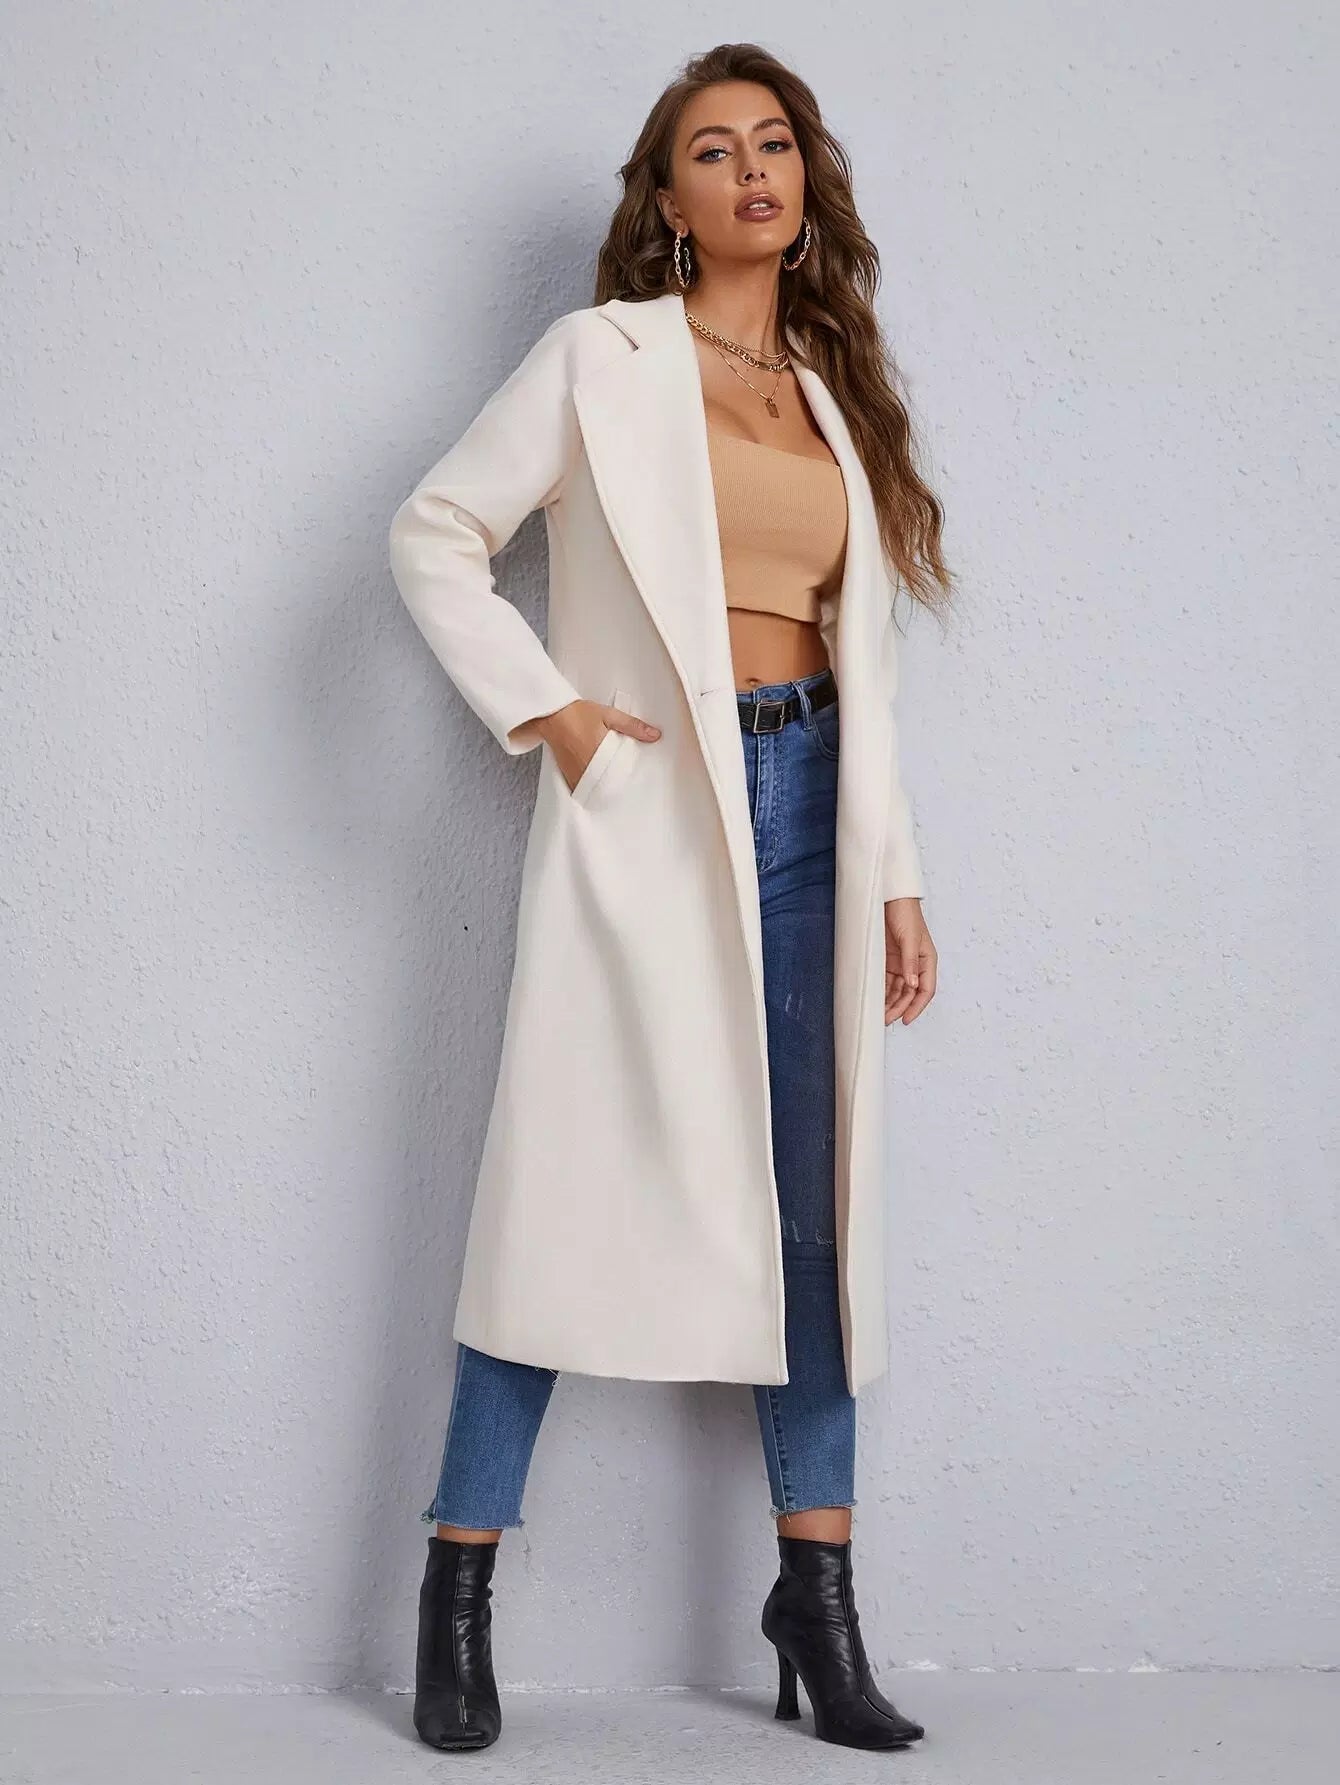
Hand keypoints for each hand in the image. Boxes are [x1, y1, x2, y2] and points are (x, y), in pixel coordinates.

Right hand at [535, 697, 660, 792]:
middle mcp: (587, 769)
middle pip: (607, 786)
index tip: (635, 781)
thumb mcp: (610, 715)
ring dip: (603, 787)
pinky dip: (590, 786)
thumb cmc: (579, 714)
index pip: (620, 777)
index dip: (628, 780)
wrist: (552, 714)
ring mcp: (575, 774)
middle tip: (625, 784)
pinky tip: (596, 781)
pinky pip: (582, 787)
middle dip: (616, 785)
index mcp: (601, 755)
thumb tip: (655, 735)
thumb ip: (633, 726)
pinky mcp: (567, 774)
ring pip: (594, 789)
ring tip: (612, 783)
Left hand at [884, 898, 935, 1024]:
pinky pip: (885, 981)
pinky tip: (875, 1000)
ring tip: (879, 1014)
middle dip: (899, 1007)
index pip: (926, 990)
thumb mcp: (909, 938)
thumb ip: (911, 962)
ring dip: (889, 1002)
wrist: (889, 896)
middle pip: (909, 993)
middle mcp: (915, 964)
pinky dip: (882, 991)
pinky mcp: (887, 959)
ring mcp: (900, 963)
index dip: (917, 1007)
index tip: (906, 1019)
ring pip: (897, 990)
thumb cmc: (905, 912)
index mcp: (927, 960)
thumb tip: (912, 984)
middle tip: (886, 1019)